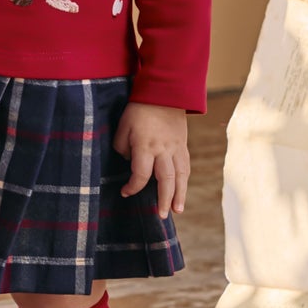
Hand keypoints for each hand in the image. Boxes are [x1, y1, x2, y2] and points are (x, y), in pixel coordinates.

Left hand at [113, 103, 188, 218]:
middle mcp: (163, 149)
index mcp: (145, 145)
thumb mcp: (122, 127)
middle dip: (163, 199)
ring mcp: (175, 148)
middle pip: (166, 179)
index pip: (140, 174)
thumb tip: (130, 163)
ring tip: (178, 210)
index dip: (132, 186)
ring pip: (180, 175)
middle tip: (161, 215)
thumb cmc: (138, 110)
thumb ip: (123, 148)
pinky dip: (184, 181)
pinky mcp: (182, 145)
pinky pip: (185, 166)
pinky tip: (181, 191)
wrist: (164, 92)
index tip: (125, 192)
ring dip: (179, 194)